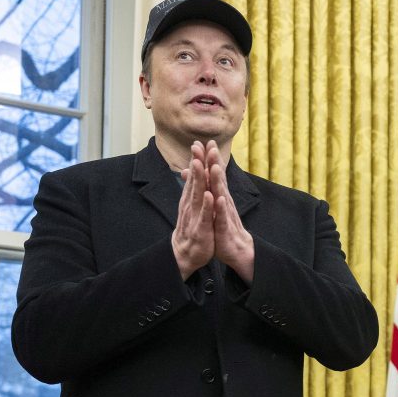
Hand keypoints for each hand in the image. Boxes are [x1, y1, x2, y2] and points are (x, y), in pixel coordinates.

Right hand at [172, 141, 214, 279]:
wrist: (186, 254)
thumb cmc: (193, 227)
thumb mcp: (193, 207)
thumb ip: (192, 189)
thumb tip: (190, 172)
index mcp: (191, 199)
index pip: (195, 176)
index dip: (198, 160)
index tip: (200, 142)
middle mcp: (191, 205)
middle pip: (195, 181)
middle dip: (198, 163)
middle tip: (198, 146)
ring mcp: (196, 216)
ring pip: (198, 195)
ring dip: (200, 180)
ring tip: (201, 164)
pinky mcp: (202, 229)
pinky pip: (206, 216)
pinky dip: (208, 206)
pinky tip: (211, 196)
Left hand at [204, 140, 254, 283]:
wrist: (237, 250)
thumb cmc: (222, 226)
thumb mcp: (210, 206)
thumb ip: (203, 188)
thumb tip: (190, 171)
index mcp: (219, 196)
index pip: (214, 175)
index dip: (209, 159)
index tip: (205, 142)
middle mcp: (223, 201)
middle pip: (218, 179)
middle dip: (214, 163)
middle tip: (211, 146)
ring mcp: (225, 213)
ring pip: (221, 194)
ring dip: (218, 181)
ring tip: (214, 167)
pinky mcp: (224, 227)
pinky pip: (222, 216)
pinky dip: (219, 207)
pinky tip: (218, 199)